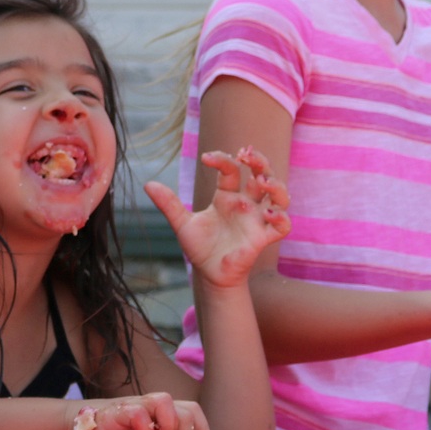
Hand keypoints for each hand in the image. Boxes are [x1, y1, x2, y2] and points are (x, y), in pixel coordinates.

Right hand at [65, 392, 210, 429]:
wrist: (76, 429)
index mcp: (163, 414)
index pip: (195, 414)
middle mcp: (153, 406)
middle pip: (190, 409)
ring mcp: (137, 406)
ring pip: (167, 402)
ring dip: (170, 428)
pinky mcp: (118, 411)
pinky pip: (139, 413)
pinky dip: (145, 429)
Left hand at [145, 148, 290, 289]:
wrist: (209, 275)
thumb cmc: (200, 247)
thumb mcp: (182, 224)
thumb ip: (169, 204)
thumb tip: (147, 184)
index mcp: (228, 196)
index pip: (231, 170)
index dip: (222, 159)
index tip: (206, 158)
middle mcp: (246, 203)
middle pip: (262, 173)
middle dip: (259, 160)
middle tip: (246, 154)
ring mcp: (257, 220)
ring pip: (279, 196)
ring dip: (276, 185)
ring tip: (262, 181)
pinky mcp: (263, 238)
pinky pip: (282, 226)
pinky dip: (281, 218)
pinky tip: (269, 214)